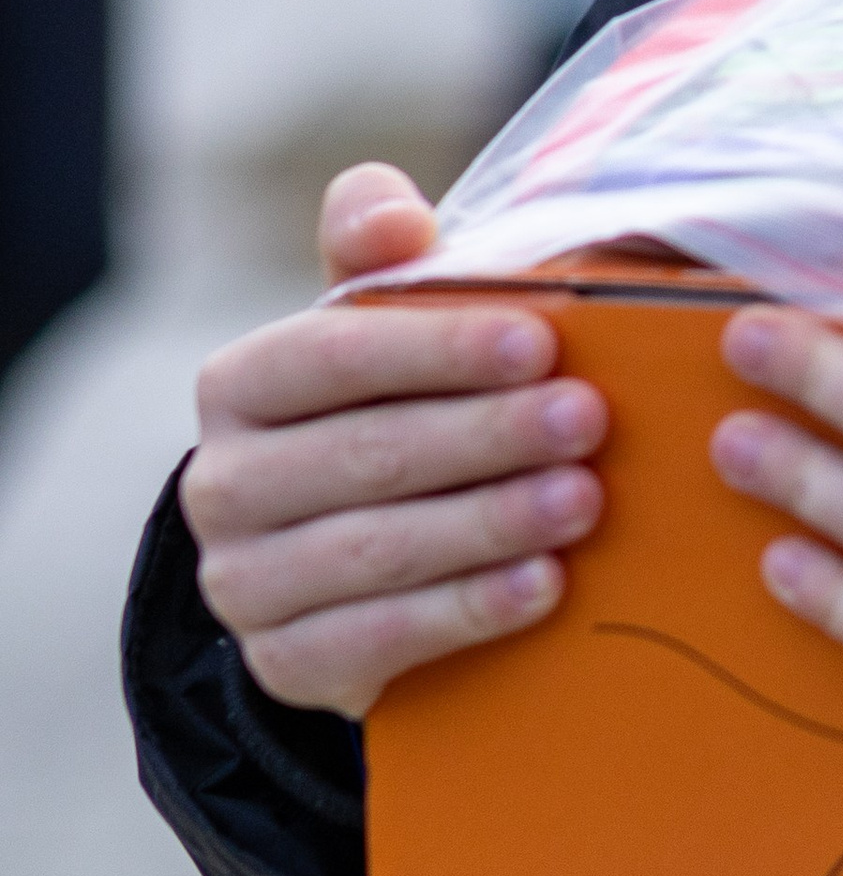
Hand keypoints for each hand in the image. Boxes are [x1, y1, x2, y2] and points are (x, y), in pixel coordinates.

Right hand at [179, 165, 608, 717]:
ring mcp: (244, 583)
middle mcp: (221, 484)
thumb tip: (390, 212)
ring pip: (372, 551)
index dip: (437, 347)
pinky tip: (545, 585)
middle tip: (588, 420)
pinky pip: (376, 639)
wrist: (361, 567)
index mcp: (241, 383)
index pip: (331, 355)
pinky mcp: (283, 664)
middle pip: (363, 455)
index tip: (540, 340)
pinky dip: (467, 610)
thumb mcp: (390, 328)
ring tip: (582, 500)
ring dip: (488, 522)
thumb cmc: (398, 410)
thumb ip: (380, 257)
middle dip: (486, 434)